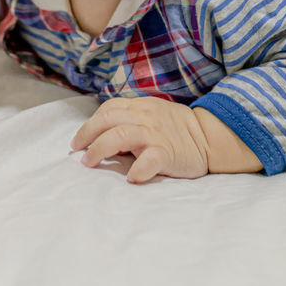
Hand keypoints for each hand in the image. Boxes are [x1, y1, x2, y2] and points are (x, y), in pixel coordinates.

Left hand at [69, 96, 210, 182]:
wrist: (208, 136)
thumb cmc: (176, 129)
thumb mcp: (152, 115)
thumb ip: (130, 120)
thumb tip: (103, 137)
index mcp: (140, 106)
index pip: (108, 109)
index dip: (90, 123)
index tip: (80, 139)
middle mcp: (145, 117)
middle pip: (107, 120)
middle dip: (87, 135)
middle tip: (78, 151)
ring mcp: (155, 134)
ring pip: (120, 136)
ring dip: (100, 149)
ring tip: (90, 162)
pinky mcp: (167, 153)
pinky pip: (149, 160)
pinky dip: (137, 169)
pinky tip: (131, 178)